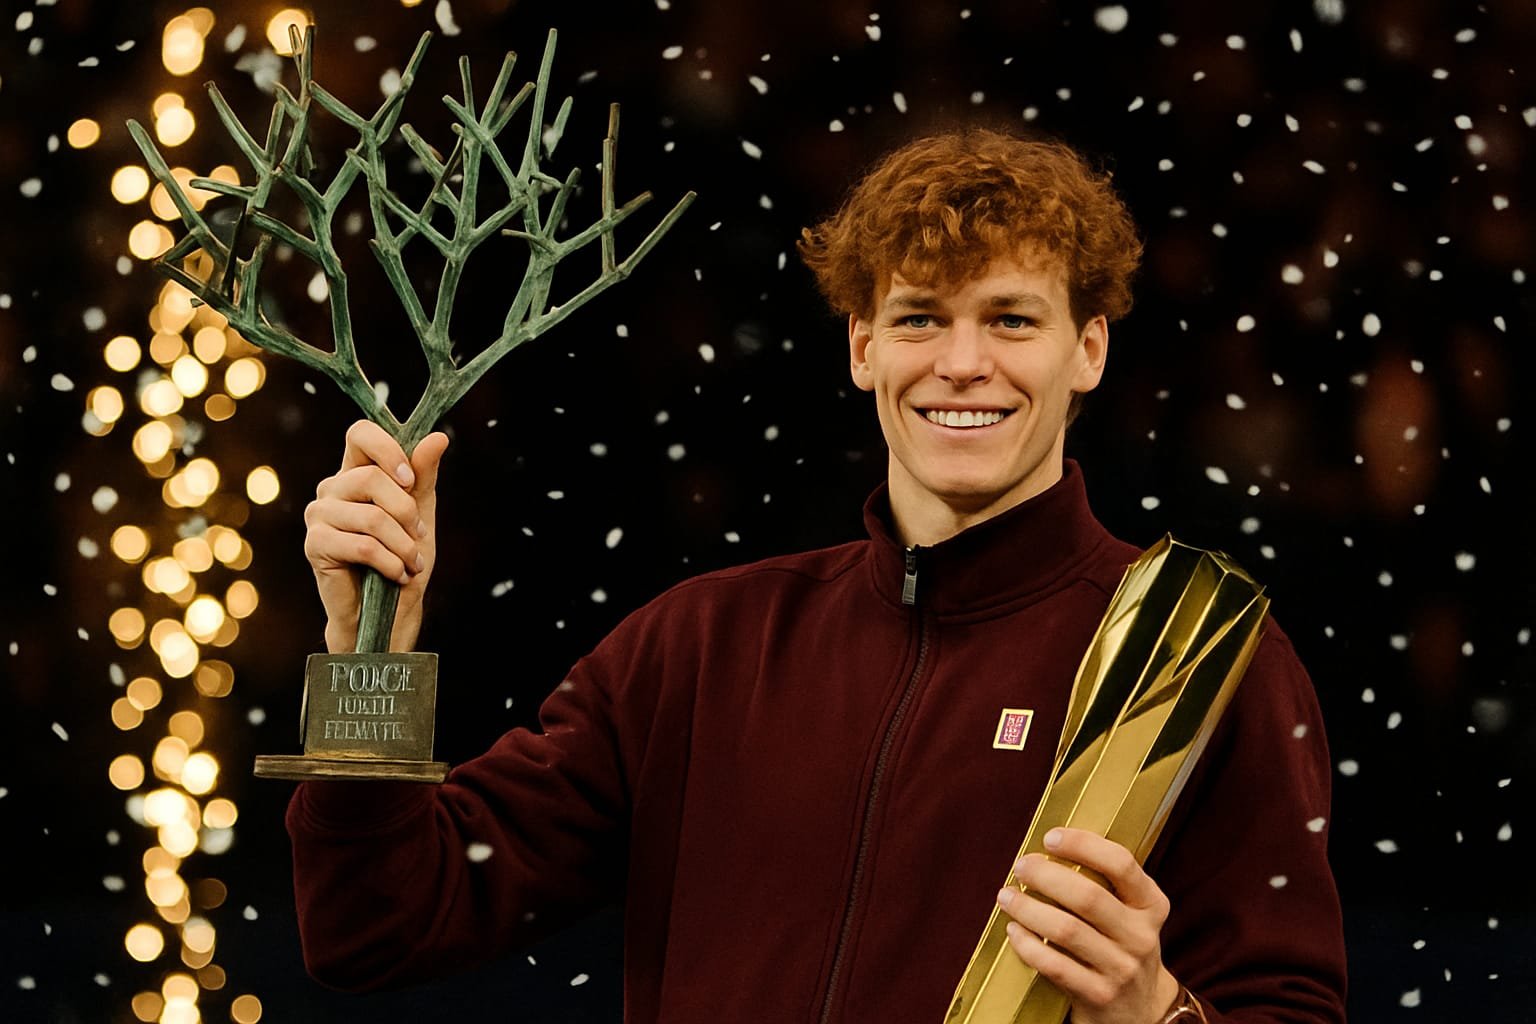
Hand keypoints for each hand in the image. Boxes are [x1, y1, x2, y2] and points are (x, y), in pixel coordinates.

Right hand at [302, 420, 449, 652]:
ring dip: (403, 545)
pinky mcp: (315, 545)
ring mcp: (318, 516)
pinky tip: (398, 574)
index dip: (387, 450)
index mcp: (355, 473)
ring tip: (412, 562)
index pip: (359, 434)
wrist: (389, 608)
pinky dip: (391, 563)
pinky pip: (363, 546)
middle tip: (418, 536)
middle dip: (406, 512)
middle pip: (370, 479)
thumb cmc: (402, 557)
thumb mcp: (420, 512)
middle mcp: (331, 489)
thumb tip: (438, 437)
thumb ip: (423, 475)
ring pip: (371, 518)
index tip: (410, 480)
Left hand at [995, 827, 1180, 1023]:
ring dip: (1028, 908)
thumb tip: (1050, 848)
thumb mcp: (1131, 913)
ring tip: (1006, 897)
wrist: (1142, 1010)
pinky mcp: (1098, 995)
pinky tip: (1013, 931)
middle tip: (1020, 867)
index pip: (1121, 864)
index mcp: (1151, 905)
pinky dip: (1027, 945)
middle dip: (1045, 876)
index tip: (1050, 838)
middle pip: (1088, 896)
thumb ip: (1105, 883)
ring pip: (1066, 930)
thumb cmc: (1122, 945)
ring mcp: (1121, 968)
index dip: (1083, 844)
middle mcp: (1141, 936)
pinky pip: (1054, 965)